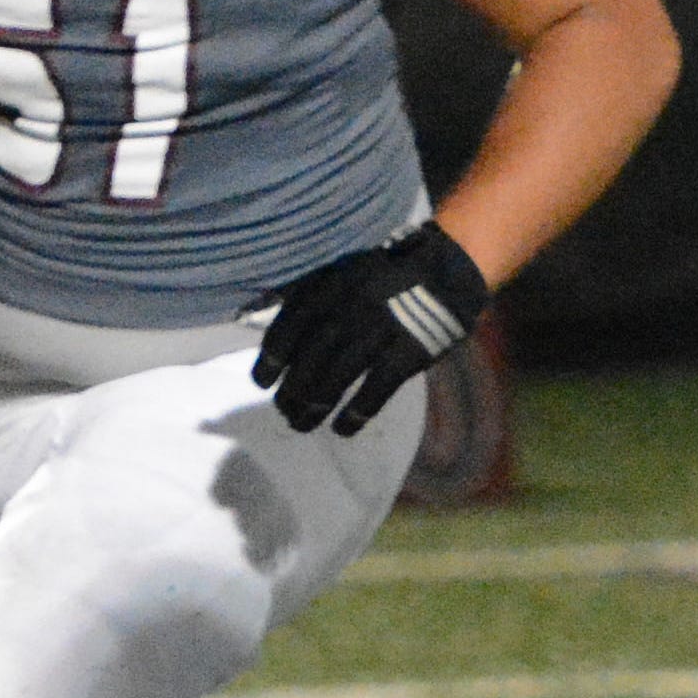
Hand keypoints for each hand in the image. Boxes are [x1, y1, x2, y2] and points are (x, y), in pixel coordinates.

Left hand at [252, 220, 487, 436]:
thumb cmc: (386, 274)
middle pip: (309, 360)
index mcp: (330, 287)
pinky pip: (376, 390)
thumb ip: (299, 290)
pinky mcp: (408, 353)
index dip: (271, 359)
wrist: (447, 268)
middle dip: (292, 391)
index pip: (289, 328)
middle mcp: (349, 309)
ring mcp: (380, 332)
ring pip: (337, 378)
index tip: (262, 382)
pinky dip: (355, 413)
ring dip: (314, 408)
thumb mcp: (339, 270)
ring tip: (301, 426)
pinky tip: (342, 428)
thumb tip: (249, 311)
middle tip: (284, 411)